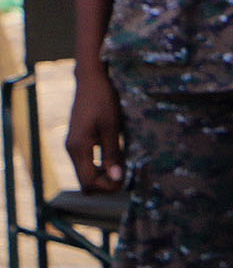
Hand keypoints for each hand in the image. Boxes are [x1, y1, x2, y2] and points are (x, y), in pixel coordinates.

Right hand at [65, 63, 124, 192]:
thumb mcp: (112, 127)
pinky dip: (100, 166)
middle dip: (105, 184)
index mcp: (78, 148)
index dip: (106, 187)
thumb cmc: (103, 100)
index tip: (125, 181)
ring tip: (124, 167)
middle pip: (85, 181)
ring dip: (103, 175)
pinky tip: (116, 158)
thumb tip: (117, 178)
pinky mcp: (78, 140)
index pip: (87, 182)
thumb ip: (113, 153)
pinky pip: (87, 161)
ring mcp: (73, 145)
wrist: (91, 79)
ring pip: (85, 172)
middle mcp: (72, 149)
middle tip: (126, 176)